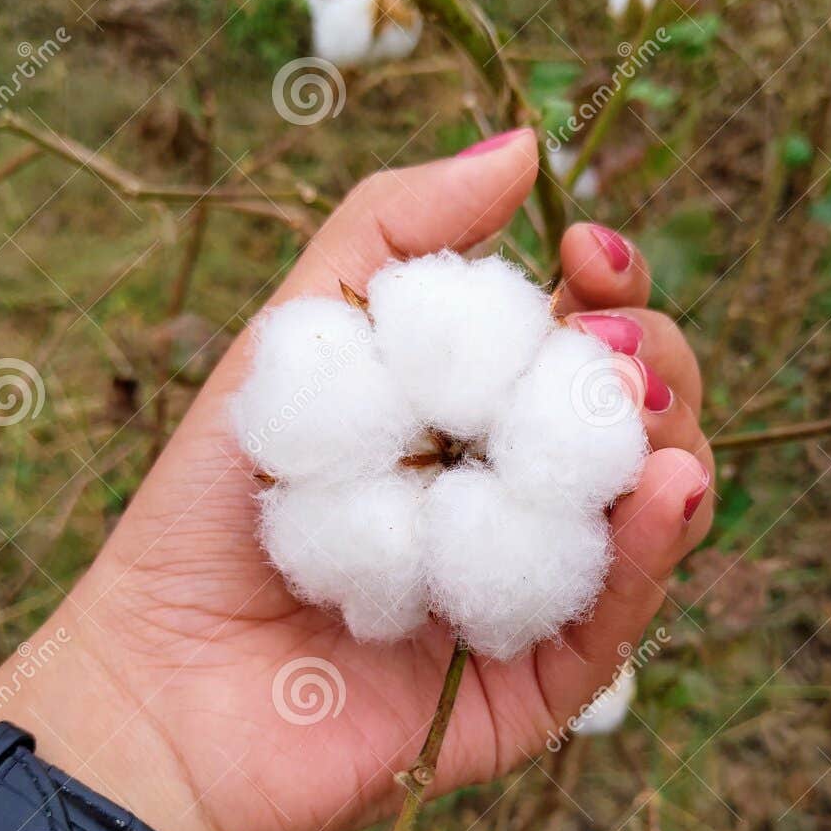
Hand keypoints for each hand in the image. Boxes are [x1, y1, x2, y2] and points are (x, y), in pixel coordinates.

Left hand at [0, 131, 711, 830]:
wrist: (162, 683)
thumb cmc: (213, 513)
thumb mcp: (295, 340)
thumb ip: (396, 237)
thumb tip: (524, 146)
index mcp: (472, 419)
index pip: (581, 338)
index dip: (607, 285)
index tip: (585, 250)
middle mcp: (518, 499)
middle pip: (635, 413)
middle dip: (646, 358)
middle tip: (604, 344)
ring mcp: (538, 590)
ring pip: (656, 506)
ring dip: (669, 440)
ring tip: (637, 406)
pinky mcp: (540, 684)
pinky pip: (622, 615)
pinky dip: (655, 548)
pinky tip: (666, 487)